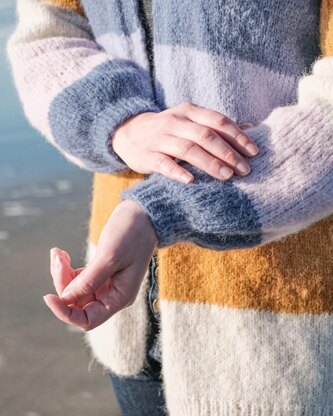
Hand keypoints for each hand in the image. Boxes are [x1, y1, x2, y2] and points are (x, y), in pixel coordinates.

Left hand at [43, 201, 156, 330]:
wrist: (143, 215)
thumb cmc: (132, 233)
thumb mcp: (110, 256)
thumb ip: (89, 280)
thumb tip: (66, 298)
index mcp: (120, 297)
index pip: (88, 319)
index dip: (66, 313)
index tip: (49, 296)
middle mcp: (113, 295)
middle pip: (77, 304)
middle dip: (63, 284)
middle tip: (58, 258)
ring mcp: (106, 284)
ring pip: (75, 291)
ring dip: (62, 274)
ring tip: (58, 253)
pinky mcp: (100, 272)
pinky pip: (77, 279)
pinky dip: (66, 269)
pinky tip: (62, 254)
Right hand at [111, 101, 258, 182]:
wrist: (129, 133)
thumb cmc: (169, 130)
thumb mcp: (190, 121)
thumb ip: (216, 125)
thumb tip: (251, 128)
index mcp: (189, 112)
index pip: (218, 121)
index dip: (238, 136)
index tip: (254, 152)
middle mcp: (175, 122)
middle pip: (205, 136)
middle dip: (227, 153)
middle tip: (244, 170)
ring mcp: (160, 138)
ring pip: (188, 149)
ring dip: (209, 163)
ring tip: (226, 176)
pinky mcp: (147, 155)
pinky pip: (163, 164)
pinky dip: (177, 171)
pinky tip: (191, 181)